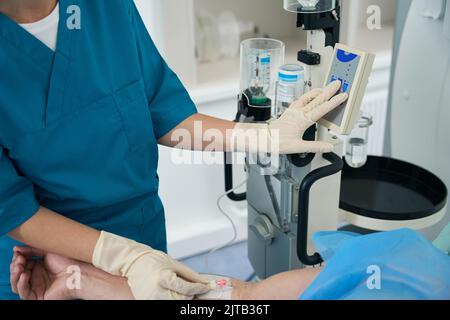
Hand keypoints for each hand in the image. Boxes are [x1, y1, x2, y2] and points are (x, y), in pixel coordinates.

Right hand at [10, 247, 78, 299]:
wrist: (77, 272)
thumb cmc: (67, 261)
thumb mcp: (47, 252)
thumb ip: (32, 250)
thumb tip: (16, 248)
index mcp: (38, 268)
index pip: (21, 265)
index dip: (17, 260)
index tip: (17, 253)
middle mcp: (36, 278)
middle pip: (17, 275)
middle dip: (15, 267)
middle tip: (19, 260)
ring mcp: (36, 288)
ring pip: (17, 285)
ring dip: (15, 275)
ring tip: (20, 267)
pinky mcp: (38, 297)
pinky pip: (24, 294)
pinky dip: (21, 284)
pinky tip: (24, 275)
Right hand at [92, 231, 210, 299]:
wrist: (134, 263)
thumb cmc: (154, 261)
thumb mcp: (174, 264)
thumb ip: (190, 275)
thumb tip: (204, 283)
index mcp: (164, 278)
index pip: (186, 289)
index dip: (199, 288)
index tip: (205, 287)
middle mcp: (156, 291)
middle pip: (181, 301)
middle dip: (190, 296)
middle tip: (194, 290)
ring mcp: (151, 299)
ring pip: (174, 304)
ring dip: (181, 299)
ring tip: (181, 290)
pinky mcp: (146, 303)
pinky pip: (164, 303)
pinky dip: (171, 299)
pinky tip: (171, 293)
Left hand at [231, 80, 347, 153]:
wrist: (264, 138)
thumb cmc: (277, 142)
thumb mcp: (298, 147)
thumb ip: (315, 147)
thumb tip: (328, 147)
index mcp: (303, 120)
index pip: (322, 108)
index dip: (334, 102)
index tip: (343, 96)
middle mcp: (298, 113)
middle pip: (317, 99)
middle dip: (328, 90)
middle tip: (337, 83)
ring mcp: (293, 111)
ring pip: (308, 97)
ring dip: (318, 91)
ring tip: (326, 87)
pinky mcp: (289, 112)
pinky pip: (300, 101)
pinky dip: (308, 96)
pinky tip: (309, 96)